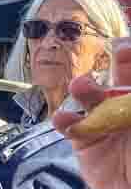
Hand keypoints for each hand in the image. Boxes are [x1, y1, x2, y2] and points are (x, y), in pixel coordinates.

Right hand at [53, 41, 130, 188]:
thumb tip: (124, 96)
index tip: (130, 50)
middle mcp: (122, 105)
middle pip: (120, 76)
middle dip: (120, 62)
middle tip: (119, 51)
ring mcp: (102, 120)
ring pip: (91, 97)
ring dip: (85, 88)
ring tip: (81, 85)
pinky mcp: (82, 139)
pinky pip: (70, 126)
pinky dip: (65, 120)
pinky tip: (65, 118)